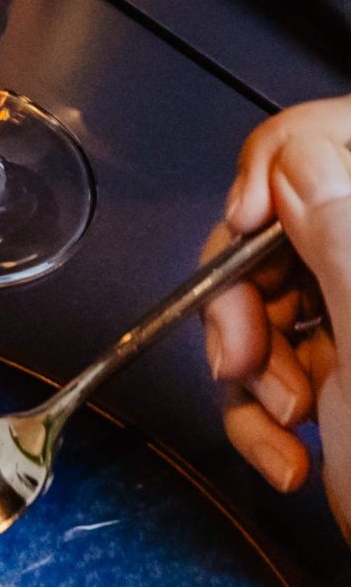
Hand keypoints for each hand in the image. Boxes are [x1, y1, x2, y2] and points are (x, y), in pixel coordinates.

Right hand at [203, 100, 350, 538]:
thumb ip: (339, 232)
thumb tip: (293, 155)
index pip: (342, 137)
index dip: (287, 161)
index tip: (254, 216)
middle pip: (288, 221)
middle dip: (245, 290)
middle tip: (245, 344)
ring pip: (265, 298)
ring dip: (246, 367)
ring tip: (277, 414)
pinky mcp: (339, 382)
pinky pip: (267, 365)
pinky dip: (255, 415)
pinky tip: (285, 450)